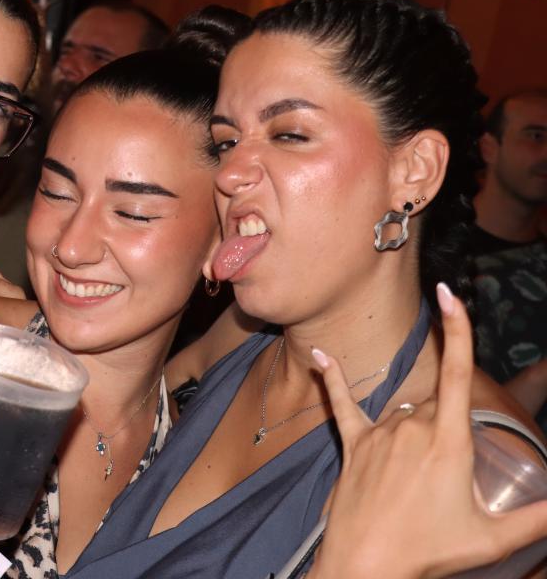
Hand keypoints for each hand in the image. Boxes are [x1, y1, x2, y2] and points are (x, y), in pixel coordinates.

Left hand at [311, 283, 546, 578]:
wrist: (365, 565)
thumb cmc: (429, 551)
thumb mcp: (494, 537)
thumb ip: (538, 518)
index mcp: (448, 441)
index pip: (456, 372)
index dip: (457, 331)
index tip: (452, 295)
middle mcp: (412, 426)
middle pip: (437, 408)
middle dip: (448, 438)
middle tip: (441, 492)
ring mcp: (379, 433)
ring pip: (406, 416)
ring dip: (416, 438)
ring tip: (412, 491)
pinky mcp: (353, 445)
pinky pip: (342, 404)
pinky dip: (331, 379)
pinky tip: (321, 355)